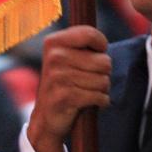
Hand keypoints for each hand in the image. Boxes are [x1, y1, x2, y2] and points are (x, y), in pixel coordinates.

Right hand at [27, 26, 111, 151]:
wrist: (47, 117)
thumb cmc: (65, 83)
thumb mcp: (68, 58)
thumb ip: (83, 45)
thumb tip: (102, 43)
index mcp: (53, 42)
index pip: (89, 34)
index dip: (101, 46)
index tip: (97, 54)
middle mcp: (54, 57)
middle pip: (104, 61)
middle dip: (104, 74)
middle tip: (90, 79)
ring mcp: (57, 77)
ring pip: (104, 81)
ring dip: (102, 89)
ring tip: (88, 91)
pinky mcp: (64, 97)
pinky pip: (99, 96)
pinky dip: (101, 101)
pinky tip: (91, 102)